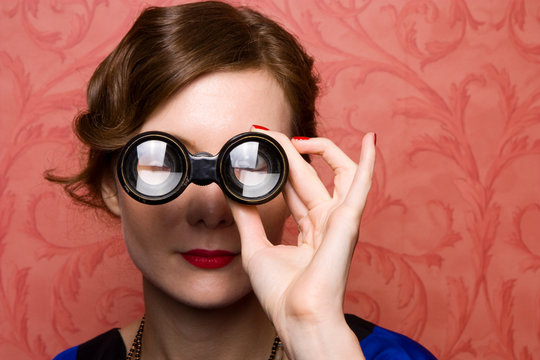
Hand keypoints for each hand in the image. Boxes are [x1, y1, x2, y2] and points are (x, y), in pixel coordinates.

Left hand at [229, 129, 375, 358]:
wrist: (297, 316)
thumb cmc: (283, 294)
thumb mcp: (255, 247)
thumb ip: (247, 218)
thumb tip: (233, 191)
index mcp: (310, 228)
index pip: (296, 186)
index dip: (281, 164)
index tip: (260, 146)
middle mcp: (328, 220)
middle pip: (310, 175)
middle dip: (289, 152)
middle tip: (266, 133)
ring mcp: (340, 219)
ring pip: (335, 172)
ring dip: (315, 150)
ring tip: (291, 137)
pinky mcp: (348, 221)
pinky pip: (362, 185)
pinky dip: (368, 161)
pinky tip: (371, 139)